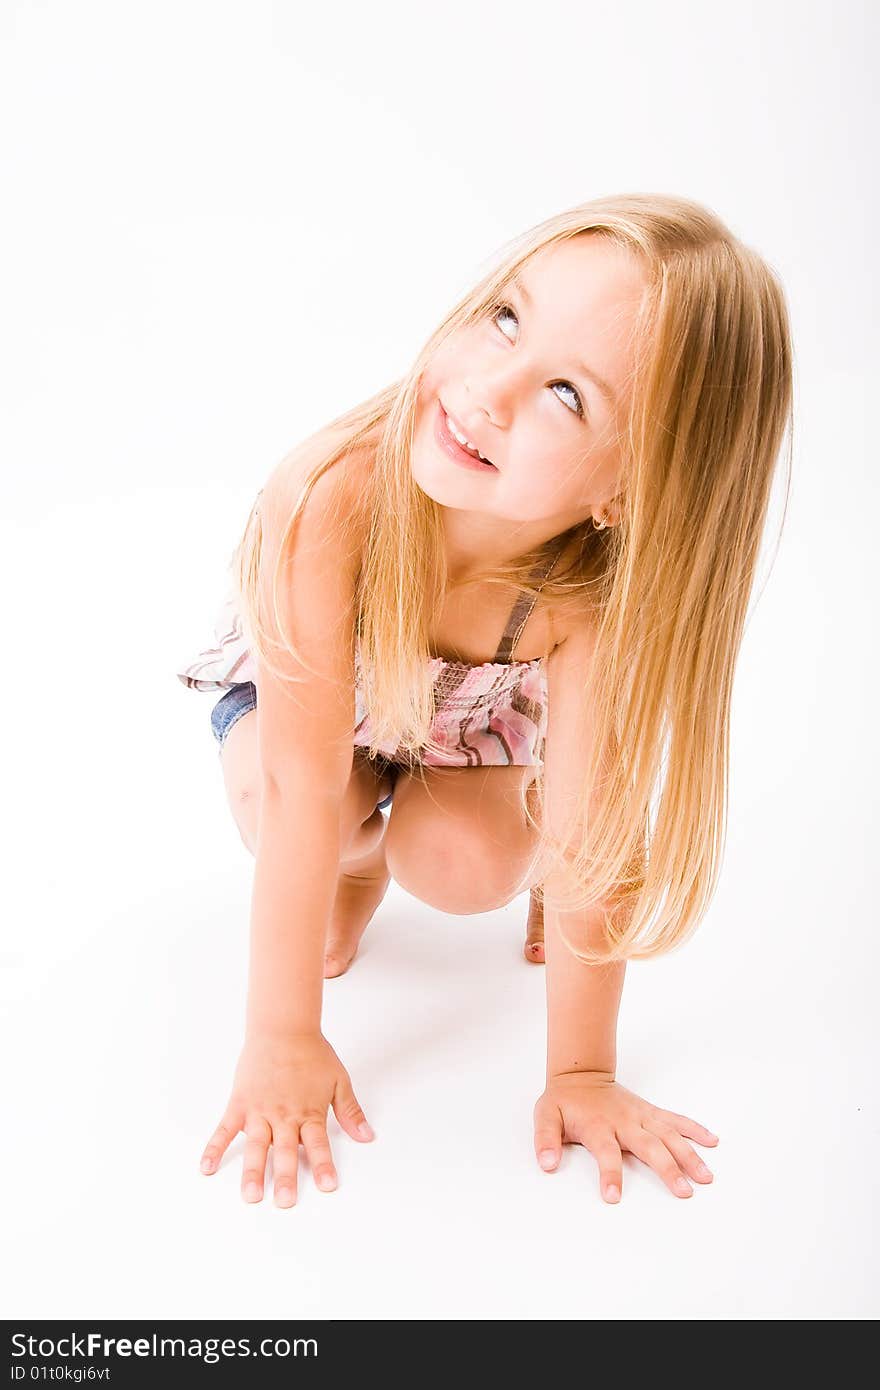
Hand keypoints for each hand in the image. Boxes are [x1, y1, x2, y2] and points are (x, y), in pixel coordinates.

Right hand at [199, 1032, 374, 1206]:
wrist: (283, 1027)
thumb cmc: (312, 1053)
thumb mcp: (339, 1080)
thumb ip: (350, 1111)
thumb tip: (367, 1136)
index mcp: (309, 1112)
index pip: (318, 1144)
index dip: (323, 1165)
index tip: (328, 1186)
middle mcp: (283, 1115)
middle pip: (285, 1151)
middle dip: (285, 1178)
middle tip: (285, 1202)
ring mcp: (259, 1110)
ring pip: (255, 1146)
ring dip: (252, 1171)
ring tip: (250, 1196)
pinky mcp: (240, 1103)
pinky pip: (225, 1129)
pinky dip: (214, 1147)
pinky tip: (206, 1167)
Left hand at [533, 1070, 718, 1202]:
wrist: (580, 1074)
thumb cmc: (564, 1101)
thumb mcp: (545, 1117)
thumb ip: (545, 1140)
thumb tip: (547, 1164)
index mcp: (598, 1126)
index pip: (606, 1153)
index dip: (610, 1175)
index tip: (613, 1198)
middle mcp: (624, 1121)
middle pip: (649, 1145)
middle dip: (667, 1169)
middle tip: (683, 1192)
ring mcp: (641, 1116)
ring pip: (669, 1135)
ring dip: (689, 1155)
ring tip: (705, 1177)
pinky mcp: (650, 1112)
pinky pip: (675, 1119)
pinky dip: (694, 1129)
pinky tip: (712, 1141)